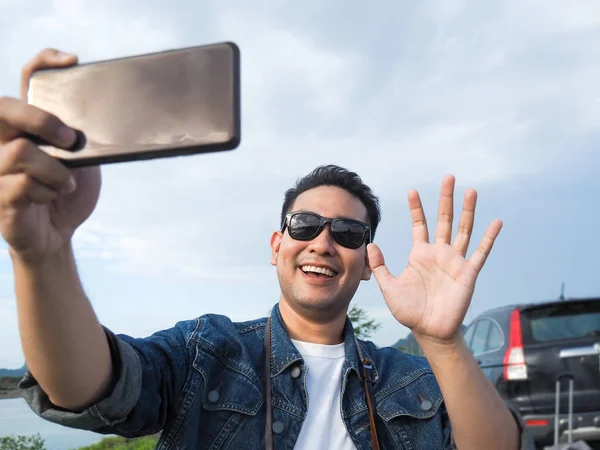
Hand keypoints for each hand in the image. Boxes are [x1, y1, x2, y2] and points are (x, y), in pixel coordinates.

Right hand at [0, 49, 100, 263]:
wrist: (58, 235)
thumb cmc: (67, 194)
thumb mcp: (82, 162)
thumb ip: (80, 141)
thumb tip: (102, 119)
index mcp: (25, 127)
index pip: (26, 81)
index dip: (43, 63)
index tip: (72, 60)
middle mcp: (2, 141)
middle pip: (4, 108)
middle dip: (41, 120)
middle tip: (70, 140)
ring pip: (21, 153)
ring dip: (56, 172)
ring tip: (66, 184)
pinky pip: (24, 184)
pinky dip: (48, 192)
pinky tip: (51, 198)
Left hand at [368, 175, 501, 343]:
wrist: (430, 331)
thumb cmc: (410, 311)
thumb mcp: (389, 287)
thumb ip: (380, 266)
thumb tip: (371, 245)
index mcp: (421, 254)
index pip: (419, 224)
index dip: (416, 208)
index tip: (412, 190)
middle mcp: (439, 253)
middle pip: (443, 220)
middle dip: (445, 199)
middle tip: (448, 177)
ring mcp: (455, 261)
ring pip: (463, 230)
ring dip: (467, 211)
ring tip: (470, 191)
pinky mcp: (468, 273)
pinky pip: (481, 253)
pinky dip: (489, 237)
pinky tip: (496, 222)